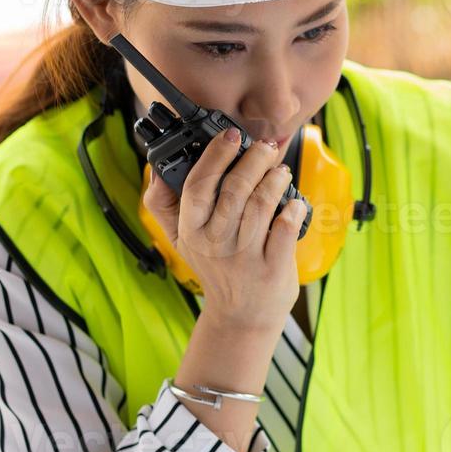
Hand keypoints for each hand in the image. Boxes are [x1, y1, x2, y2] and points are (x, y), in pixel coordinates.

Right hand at [141, 126, 306, 333]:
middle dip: (253, 159)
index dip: (216, 155)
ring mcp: (245, 257)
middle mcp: (216, 243)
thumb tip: (156, 168)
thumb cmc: (217, 270)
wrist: (241, 316)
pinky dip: (293, 208)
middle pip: (235, 189)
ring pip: (261, 204)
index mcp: (192, 231)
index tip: (231, 135)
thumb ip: (167, 207)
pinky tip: (294, 200)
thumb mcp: (183, 242)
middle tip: (265, 147)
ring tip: (280, 170)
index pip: (198, 185)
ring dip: (275, 178)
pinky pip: (284, 228)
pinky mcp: (272, 269)